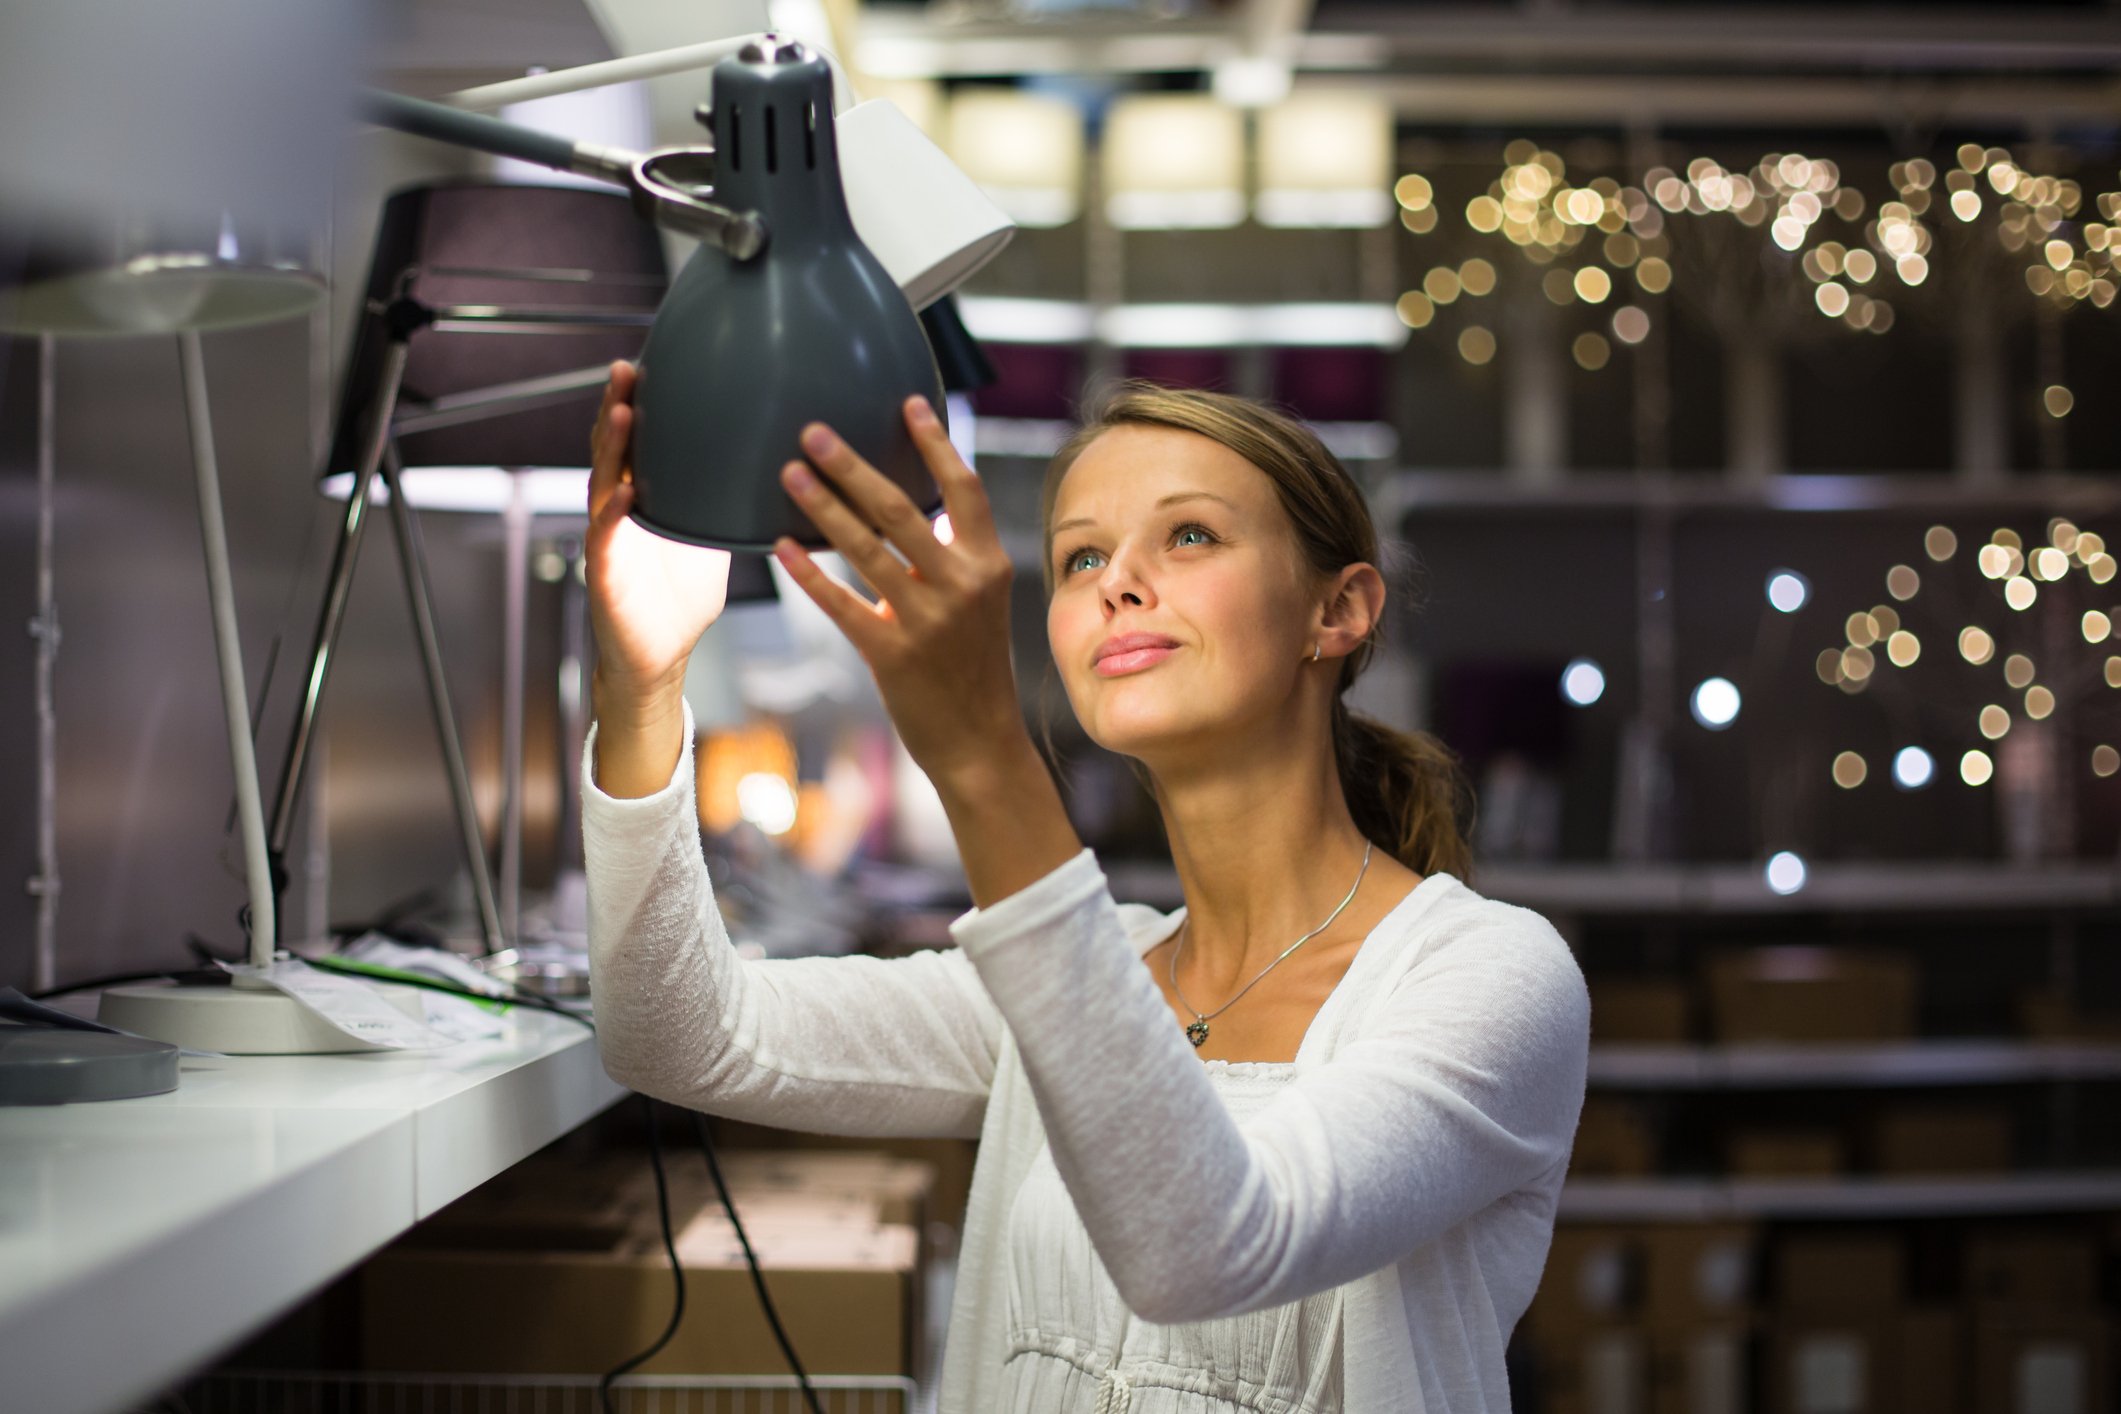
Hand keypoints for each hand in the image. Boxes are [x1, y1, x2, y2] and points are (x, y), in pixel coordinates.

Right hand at [585, 361, 731, 704]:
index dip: (635, 406)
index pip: (634, 444)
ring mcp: (608, 541)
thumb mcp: (709, 543)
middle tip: (624, 369)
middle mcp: (618, 513)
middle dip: (614, 409)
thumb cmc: (680, 602)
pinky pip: (607, 538)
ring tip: (619, 412)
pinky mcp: (606, 575)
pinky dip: (614, 513)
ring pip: (601, 484)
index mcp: (642, 502)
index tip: (646, 366)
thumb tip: (768, 476)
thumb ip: (723, 507)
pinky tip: (625, 490)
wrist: (659, 660)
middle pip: (611, 451)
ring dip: (610, 449)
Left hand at [774, 398, 1022, 788]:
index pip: (963, 488)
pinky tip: (780, 548)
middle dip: (853, 467)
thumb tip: (914, 509)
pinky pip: (842, 605)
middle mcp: (962, 585)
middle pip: (902, 509)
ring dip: (823, 508)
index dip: (935, 443)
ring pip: (866, 550)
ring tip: (788, 473)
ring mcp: (928, 621)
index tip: (905, 403)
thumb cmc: (973, 666)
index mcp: (987, 564)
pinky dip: (810, 574)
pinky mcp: (892, 656)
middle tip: (813, 431)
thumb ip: (952, 556)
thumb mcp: (979, 602)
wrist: (980, 742)